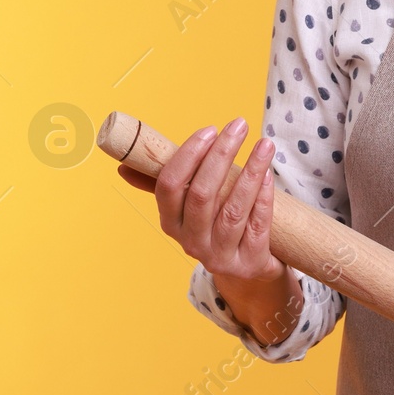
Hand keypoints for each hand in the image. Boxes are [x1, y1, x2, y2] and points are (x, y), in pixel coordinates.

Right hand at [116, 117, 285, 284]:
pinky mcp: (248, 263)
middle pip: (202, 194)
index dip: (188, 155)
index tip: (210, 129)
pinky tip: (269, 174)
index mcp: (170, 223)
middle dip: (222, 154)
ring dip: (250, 172)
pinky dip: (263, 198)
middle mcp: (191, 243)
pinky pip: (257, 226)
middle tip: (240, 125)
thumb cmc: (217, 223)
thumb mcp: (188, 208)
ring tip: (264, 144)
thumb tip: (125, 167)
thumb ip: (167, 184)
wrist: (247, 269)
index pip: (169, 186)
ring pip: (233, 210)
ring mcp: (219, 256)